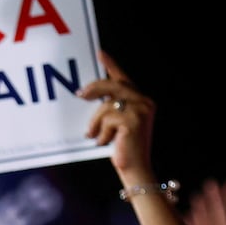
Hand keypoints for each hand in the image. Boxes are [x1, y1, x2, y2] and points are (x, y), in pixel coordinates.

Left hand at [77, 51, 154, 179]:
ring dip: (96, 122)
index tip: (100, 53)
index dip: (112, 66)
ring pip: (106, 105)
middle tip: (80, 95)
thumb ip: (112, 107)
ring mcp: (141, 111)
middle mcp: (145, 103)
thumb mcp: (117, 124)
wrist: (136, 170)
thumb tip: (89, 94)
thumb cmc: (124, 149)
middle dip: (94, 89)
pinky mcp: (133, 120)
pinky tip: (105, 143)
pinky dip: (101, 132)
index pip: (123, 80)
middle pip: (112, 86)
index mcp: (143, 102)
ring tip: (95, 135)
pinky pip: (107, 119)